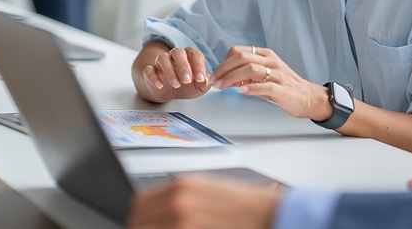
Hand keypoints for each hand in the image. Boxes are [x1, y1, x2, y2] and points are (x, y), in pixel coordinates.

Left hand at [128, 175, 280, 228]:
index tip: (144, 224)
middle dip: (144, 228)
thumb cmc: (248, 206)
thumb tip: (162, 213)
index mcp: (182, 186)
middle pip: (139, 223)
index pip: (140, 205)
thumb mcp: (210, 191)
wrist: (273, 215)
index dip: (141, 218)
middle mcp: (178, 203)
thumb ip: (182, 200)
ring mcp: (183, 223)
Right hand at [141, 46, 211, 101]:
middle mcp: (175, 56)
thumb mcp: (199, 87)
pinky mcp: (150, 71)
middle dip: (183, 66)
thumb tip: (207, 81)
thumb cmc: (187, 87)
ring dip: (169, 71)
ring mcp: (161, 63)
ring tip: (176, 84)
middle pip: (178, 52)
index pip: (194, 54)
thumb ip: (204, 83)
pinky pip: (149, 70)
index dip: (198, 66)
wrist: (171, 93)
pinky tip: (160, 85)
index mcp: (189, 56)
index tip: (200, 79)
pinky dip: (153, 77)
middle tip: (187, 80)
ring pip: (163, 58)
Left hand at [210, 46, 328, 119]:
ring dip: (232, 78)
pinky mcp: (283, 89)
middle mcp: (271, 62)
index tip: (215, 74)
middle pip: (242, 58)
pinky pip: (266, 85)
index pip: (239, 51)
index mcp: (266, 55)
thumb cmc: (284, 87)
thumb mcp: (264, 76)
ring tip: (222, 86)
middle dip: (223, 69)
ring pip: (251, 69)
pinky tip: (242, 91)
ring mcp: (278, 74)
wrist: (308, 97)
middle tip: (214, 81)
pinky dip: (252, 88)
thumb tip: (224, 77)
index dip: (223, 62)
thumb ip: (246, 74)